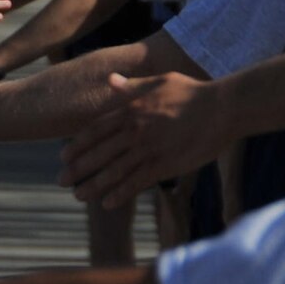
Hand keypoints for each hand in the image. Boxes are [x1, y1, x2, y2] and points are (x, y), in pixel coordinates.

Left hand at [60, 72, 226, 207]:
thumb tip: (110, 80)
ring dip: (94, 186)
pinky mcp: (165, 164)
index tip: (64, 157)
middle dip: (78, 169)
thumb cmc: (193, 92)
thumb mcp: (159, 81)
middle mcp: (135, 130)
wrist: (222, 108)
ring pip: (114, 171)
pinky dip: (120, 194)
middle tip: (61, 181)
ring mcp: (149, 148)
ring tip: (79, 196)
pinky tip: (107, 203)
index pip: (95, 131)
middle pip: (99, 153)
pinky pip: (137, 182)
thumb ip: (132, 86)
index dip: (77, 146)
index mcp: (131, 109)